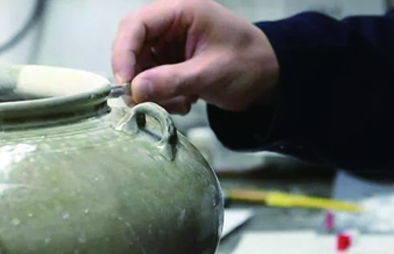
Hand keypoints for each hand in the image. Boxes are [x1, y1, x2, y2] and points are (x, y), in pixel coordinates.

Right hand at [112, 0, 278, 113]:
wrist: (269, 77)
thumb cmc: (248, 65)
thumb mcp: (211, 73)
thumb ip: (172, 80)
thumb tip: (134, 90)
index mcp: (181, 11)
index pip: (136, 25)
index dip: (124, 54)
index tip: (125, 83)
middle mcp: (169, 25)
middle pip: (131, 47)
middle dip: (136, 78)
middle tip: (143, 102)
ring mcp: (167, 45)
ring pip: (139, 70)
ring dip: (152, 93)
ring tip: (181, 103)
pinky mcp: (169, 64)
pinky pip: (150, 82)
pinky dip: (162, 97)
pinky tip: (186, 102)